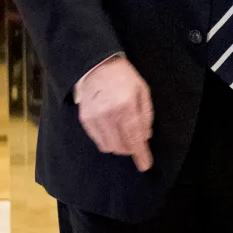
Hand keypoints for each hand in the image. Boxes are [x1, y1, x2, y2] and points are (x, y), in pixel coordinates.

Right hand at [76, 57, 153, 171]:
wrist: (98, 66)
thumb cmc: (125, 78)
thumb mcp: (143, 91)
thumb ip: (146, 115)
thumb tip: (146, 136)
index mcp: (127, 106)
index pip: (135, 138)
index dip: (141, 154)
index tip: (145, 165)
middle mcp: (110, 115)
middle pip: (122, 146)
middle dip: (131, 148)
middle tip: (135, 141)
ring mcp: (95, 118)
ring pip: (109, 147)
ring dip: (119, 145)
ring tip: (123, 133)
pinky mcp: (86, 119)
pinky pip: (98, 141)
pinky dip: (107, 140)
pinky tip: (112, 129)